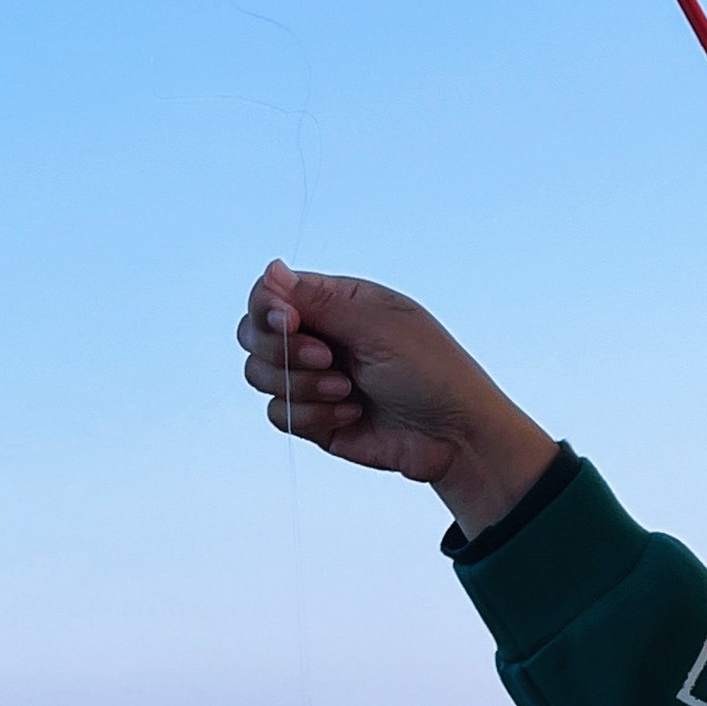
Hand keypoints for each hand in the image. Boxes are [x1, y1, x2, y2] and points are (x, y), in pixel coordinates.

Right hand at [238, 264, 558, 539]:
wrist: (453, 436)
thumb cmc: (430, 370)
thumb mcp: (376, 327)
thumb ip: (317, 302)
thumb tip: (270, 270)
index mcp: (336, 302)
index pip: (270, 294)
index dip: (267, 309)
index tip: (291, 322)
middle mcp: (318, 336)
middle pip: (253, 335)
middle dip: (282, 351)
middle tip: (327, 359)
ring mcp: (313, 379)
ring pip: (260, 377)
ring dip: (303, 387)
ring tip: (348, 391)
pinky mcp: (313, 419)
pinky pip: (279, 415)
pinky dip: (313, 416)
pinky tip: (353, 415)